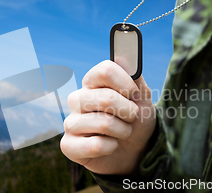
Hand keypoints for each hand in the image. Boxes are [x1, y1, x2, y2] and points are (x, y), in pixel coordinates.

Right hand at [60, 60, 156, 174]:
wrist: (134, 150)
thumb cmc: (136, 121)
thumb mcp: (142, 98)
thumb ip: (135, 78)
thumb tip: (127, 60)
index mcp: (92, 83)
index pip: (104, 70)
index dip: (126, 83)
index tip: (135, 94)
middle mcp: (77, 100)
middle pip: (106, 98)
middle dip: (129, 111)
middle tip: (132, 117)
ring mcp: (70, 122)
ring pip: (104, 123)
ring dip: (123, 131)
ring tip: (122, 133)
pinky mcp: (68, 145)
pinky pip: (95, 145)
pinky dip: (111, 147)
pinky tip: (110, 146)